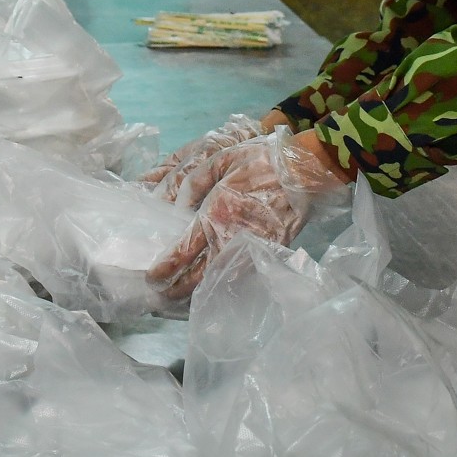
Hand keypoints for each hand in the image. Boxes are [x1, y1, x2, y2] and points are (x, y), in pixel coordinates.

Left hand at [147, 128, 352, 300]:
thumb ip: (192, 182)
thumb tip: (172, 206)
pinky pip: (240, 274)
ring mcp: (252, 249)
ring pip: (220, 278)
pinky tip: (212, 284)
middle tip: (161, 294)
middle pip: (199, 275)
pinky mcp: (268, 253)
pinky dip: (223, 282)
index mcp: (216, 213)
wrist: (304, 171)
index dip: (166, 267)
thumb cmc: (259, 160)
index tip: (153, 276)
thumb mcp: (219, 159)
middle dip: (177, 289)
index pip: (184, 250)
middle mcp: (231, 237)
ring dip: (199, 290)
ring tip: (180, 297)